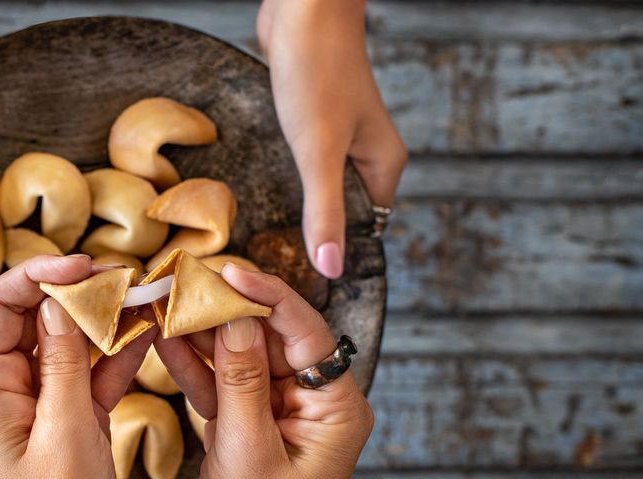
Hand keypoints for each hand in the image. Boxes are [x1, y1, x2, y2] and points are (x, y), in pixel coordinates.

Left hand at [0, 255, 154, 478]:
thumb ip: (64, 361)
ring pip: (69, 340)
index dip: (40, 272)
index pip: (1, 304)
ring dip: (105, 318)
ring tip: (146, 295)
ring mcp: (39, 402)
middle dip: (80, 290)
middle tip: (127, 276)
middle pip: (36, 314)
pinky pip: (90, 372)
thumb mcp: (65, 432)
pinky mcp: (69, 418)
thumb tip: (60, 299)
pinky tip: (149, 331)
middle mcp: (7, 386)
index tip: (86, 261)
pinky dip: (118, 353)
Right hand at [155, 265, 373, 478]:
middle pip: (269, 337)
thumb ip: (239, 379)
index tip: (227, 270)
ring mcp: (280, 411)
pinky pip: (224, 384)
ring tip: (165, 299)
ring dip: (204, 332)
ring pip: (241, 356)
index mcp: (336, 406)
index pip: (304, 331)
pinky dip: (196, 366)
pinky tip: (165, 338)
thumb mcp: (247, 450)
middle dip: (225, 308)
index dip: (266, 296)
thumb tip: (234, 315)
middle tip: (183, 279)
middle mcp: (314, 401)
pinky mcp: (251, 424)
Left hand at [258, 0, 406, 278]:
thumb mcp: (319, 152)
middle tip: (275, 264)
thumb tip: (331, 268)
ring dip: (298, 206)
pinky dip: (286, 177)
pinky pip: (302, 162)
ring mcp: (341, 136)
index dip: (340, 255)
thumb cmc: (317, 74)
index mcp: (382, 165)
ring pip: (321, 185)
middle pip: (345, 210)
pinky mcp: (313, 120)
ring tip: (265, 237)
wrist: (303, 9)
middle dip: (315, 234)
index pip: (368, 229)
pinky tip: (263, 191)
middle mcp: (367, 153)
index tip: (306, 283)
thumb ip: (326, 211)